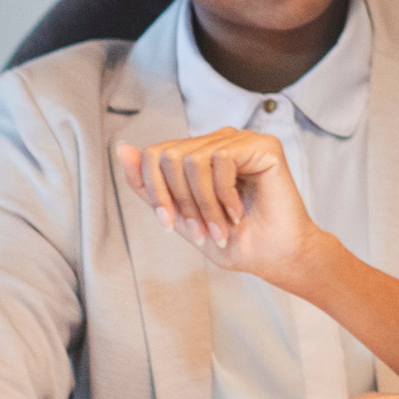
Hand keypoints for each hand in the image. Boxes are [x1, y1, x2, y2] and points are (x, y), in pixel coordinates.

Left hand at [117, 127, 328, 289]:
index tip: (170, 226)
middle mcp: (218, 141)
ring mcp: (240, 140)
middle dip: (180, 202)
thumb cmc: (236, 241)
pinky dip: (224, 195)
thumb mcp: (182, 218)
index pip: (154, 154)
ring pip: (192, 160)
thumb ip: (151, 187)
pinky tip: (238, 212)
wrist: (276, 258)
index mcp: (199, 154)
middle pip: (169, 156)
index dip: (155, 192)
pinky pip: (220, 160)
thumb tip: (122, 148)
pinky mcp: (262, 145)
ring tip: (222, 228)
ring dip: (204, 205)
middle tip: (203, 232)